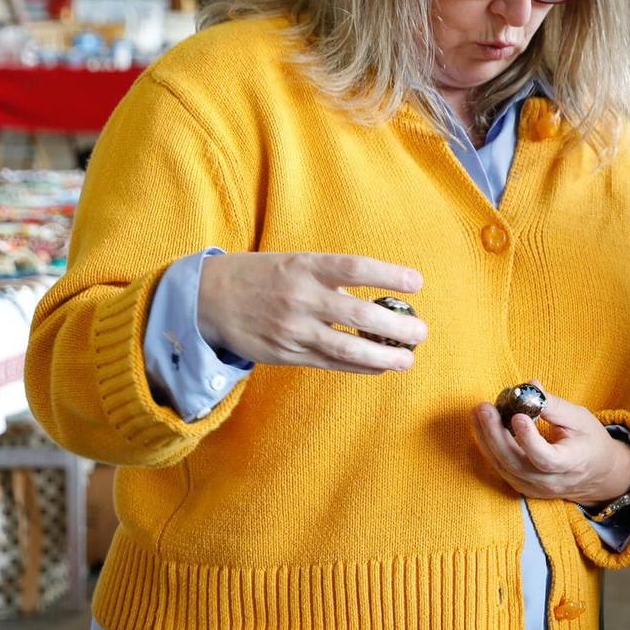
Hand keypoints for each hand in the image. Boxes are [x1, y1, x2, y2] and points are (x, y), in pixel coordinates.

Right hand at [196, 252, 424, 372]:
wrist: (208, 299)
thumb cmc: (262, 276)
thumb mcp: (295, 263)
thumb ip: (333, 279)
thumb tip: (378, 300)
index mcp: (305, 266)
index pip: (354, 268)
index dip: (389, 275)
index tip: (417, 283)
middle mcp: (300, 297)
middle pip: (358, 313)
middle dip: (395, 326)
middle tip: (421, 332)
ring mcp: (292, 328)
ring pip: (346, 346)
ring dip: (382, 356)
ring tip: (407, 360)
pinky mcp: (286, 354)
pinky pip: (330, 363)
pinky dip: (358, 366)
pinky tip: (379, 366)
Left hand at [472, 387, 629, 505]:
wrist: (598, 474)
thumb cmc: (590, 442)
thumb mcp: (580, 419)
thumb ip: (554, 405)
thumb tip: (530, 386)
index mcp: (572, 464)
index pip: (546, 459)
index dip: (529, 440)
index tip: (518, 416)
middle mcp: (551, 482)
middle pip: (516, 464)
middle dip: (496, 435)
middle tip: (484, 409)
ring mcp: (535, 488)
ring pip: (503, 467)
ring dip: (487, 439)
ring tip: (479, 413)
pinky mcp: (524, 487)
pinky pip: (501, 468)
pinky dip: (490, 447)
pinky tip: (483, 427)